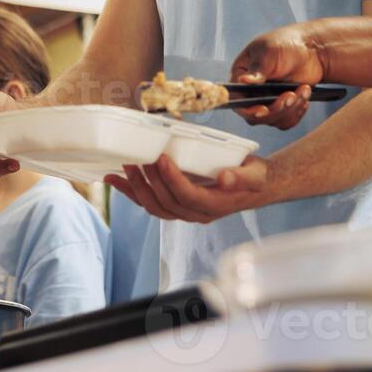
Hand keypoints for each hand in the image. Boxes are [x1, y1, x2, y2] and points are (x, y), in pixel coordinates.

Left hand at [107, 153, 270, 223]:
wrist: (255, 187)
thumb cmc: (254, 178)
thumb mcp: (255, 175)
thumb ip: (241, 177)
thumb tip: (224, 179)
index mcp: (215, 206)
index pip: (188, 196)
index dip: (172, 179)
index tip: (162, 158)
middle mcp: (197, 213)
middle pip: (166, 202)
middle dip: (149, 182)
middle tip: (137, 159)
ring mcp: (185, 212)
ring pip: (154, 207)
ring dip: (136, 189)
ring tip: (123, 168)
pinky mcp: (176, 205)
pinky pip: (150, 204)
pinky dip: (131, 193)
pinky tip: (116, 180)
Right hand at [229, 24, 326, 129]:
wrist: (312, 48)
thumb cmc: (286, 44)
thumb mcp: (268, 52)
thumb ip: (256, 70)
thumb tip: (242, 80)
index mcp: (241, 75)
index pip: (236, 99)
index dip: (247, 108)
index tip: (262, 109)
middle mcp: (251, 91)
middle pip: (255, 115)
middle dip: (275, 108)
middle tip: (290, 95)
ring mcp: (267, 100)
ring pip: (273, 120)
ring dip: (290, 108)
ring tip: (303, 89)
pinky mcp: (283, 107)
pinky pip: (286, 121)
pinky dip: (297, 111)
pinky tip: (304, 94)